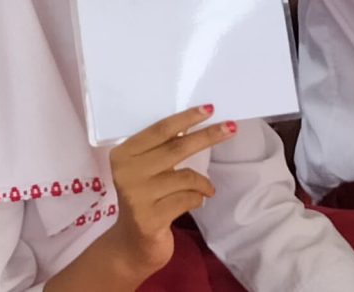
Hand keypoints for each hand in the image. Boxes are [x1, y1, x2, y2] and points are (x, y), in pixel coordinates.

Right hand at [101, 107, 233, 277]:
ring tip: (208, 189)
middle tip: (230, 128)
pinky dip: (198, 198)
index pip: (159, 130)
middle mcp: (126, 173)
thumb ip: (160, 149)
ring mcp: (137, 197)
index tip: (209, 109)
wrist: (132, 244)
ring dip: (204, 182)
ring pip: (186, 176)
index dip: (186, 118)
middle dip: (207, 136)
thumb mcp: (145, 170)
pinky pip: (188, 199)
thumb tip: (195, 123)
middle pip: (176, 147)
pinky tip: (196, 202)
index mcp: (123, 154)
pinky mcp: (150, 219)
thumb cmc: (145, 198)